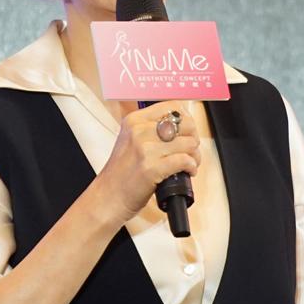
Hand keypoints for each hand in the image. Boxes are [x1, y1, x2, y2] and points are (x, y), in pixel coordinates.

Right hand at [86, 103, 202, 223]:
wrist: (108, 196)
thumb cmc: (121, 172)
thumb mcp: (129, 140)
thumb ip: (150, 129)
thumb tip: (181, 123)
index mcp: (134, 120)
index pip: (172, 106)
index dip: (186, 118)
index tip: (187, 131)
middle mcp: (139, 131)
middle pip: (184, 123)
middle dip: (193, 137)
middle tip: (190, 149)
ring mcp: (145, 149)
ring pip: (188, 143)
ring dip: (194, 155)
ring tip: (189, 163)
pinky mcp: (152, 168)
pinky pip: (184, 160)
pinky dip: (191, 167)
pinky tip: (187, 172)